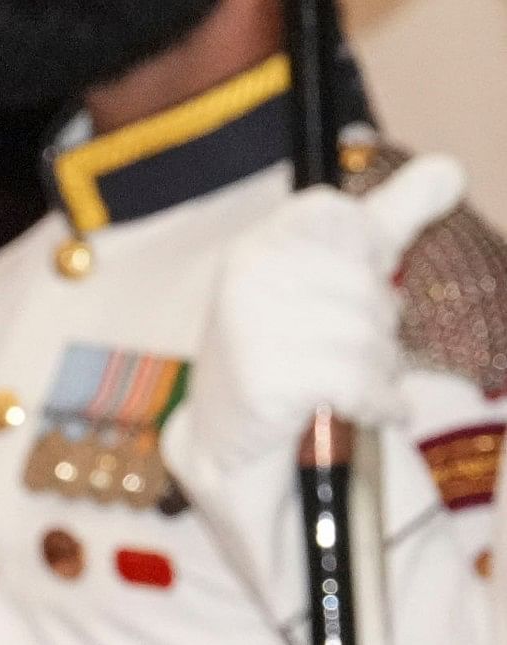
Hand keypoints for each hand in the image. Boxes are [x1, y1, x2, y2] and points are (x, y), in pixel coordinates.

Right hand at [173, 156, 469, 470]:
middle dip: (377, 324)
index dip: (365, 251)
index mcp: (261, 244)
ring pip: (367, 335)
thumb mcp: (336, 275)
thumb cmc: (288, 350)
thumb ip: (390, 219)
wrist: (229, 441)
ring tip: (353, 385)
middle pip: (367, 284)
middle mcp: (248, 278)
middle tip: (347, 349)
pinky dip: (377, 401)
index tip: (352, 282)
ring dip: (379, 369)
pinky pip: (357, 380)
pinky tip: (369, 409)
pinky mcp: (265, 383)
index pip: (340, 215)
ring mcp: (251, 330)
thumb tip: (449, 169)